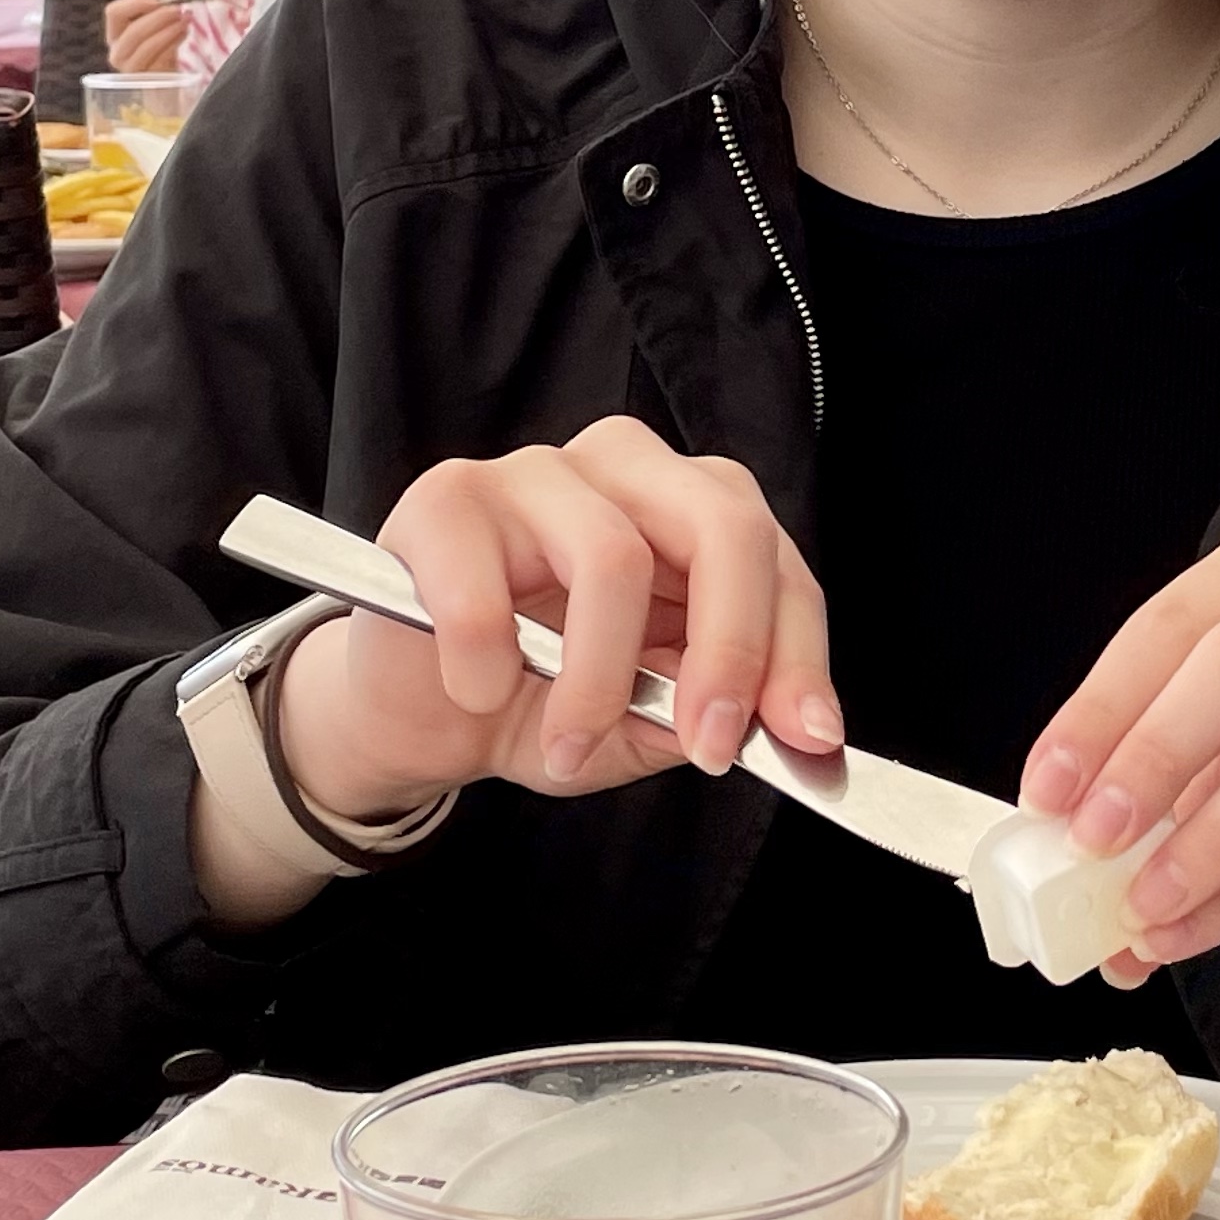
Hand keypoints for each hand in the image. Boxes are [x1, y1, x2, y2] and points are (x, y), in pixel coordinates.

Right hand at [103, 0, 187, 73]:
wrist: (164, 85)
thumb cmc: (159, 50)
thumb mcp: (155, 29)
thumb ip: (158, 16)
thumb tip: (173, 4)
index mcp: (115, 34)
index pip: (114, 13)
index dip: (135, 4)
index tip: (157, 1)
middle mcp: (118, 53)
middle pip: (133, 31)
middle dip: (158, 17)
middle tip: (178, 10)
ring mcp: (131, 69)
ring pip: (147, 46)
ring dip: (169, 29)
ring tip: (186, 20)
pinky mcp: (148, 80)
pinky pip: (161, 59)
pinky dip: (174, 42)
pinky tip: (184, 33)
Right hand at [269, 418, 843, 826]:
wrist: (414, 713)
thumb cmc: (534, 701)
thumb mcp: (638, 725)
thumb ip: (703, 716)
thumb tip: (780, 730)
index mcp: (686, 511)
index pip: (772, 560)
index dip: (795, 650)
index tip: (805, 736)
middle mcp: (622, 471)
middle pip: (719, 521)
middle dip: (732, 645)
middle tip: (709, 742)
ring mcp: (531, 474)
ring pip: (611, 557)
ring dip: (597, 683)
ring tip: (568, 748)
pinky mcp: (444, 501)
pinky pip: (487, 593)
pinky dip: (490, 669)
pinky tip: (479, 696)